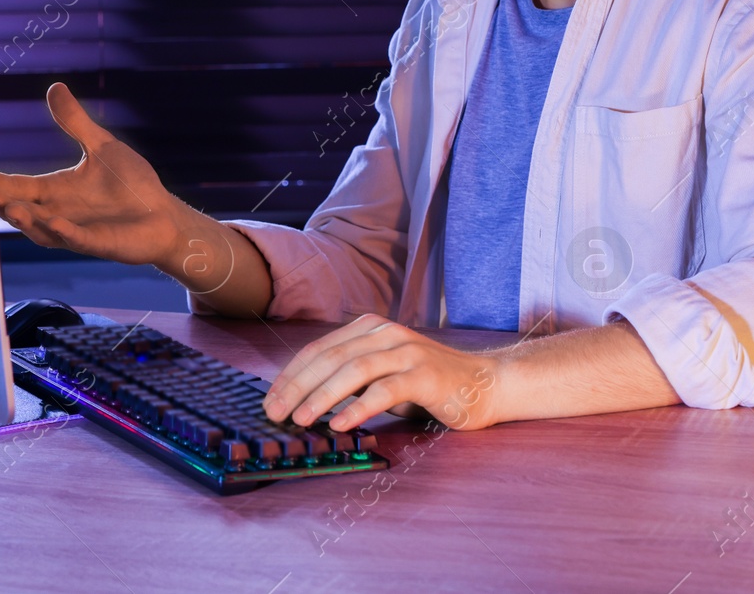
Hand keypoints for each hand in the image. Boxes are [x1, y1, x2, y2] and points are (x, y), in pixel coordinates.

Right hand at [0, 82, 179, 264]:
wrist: (165, 215)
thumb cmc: (132, 185)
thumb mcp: (102, 146)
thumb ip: (75, 122)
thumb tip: (55, 87)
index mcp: (54, 191)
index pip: (14, 185)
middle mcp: (57, 214)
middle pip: (18, 209)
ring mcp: (76, 231)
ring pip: (41, 230)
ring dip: (25, 220)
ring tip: (8, 207)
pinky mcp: (99, 243)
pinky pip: (77, 239)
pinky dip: (64, 232)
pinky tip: (54, 222)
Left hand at [262, 314, 501, 431]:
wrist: (484, 385)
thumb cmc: (427, 384)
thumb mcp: (382, 374)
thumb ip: (350, 378)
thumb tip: (303, 400)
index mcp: (370, 328)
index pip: (320, 348)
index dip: (291, 374)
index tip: (269, 400)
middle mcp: (386, 333)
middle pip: (331, 357)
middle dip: (297, 386)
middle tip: (274, 412)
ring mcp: (407, 352)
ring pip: (354, 370)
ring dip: (322, 396)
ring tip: (300, 419)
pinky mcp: (426, 375)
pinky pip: (385, 390)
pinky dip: (359, 407)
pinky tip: (340, 424)